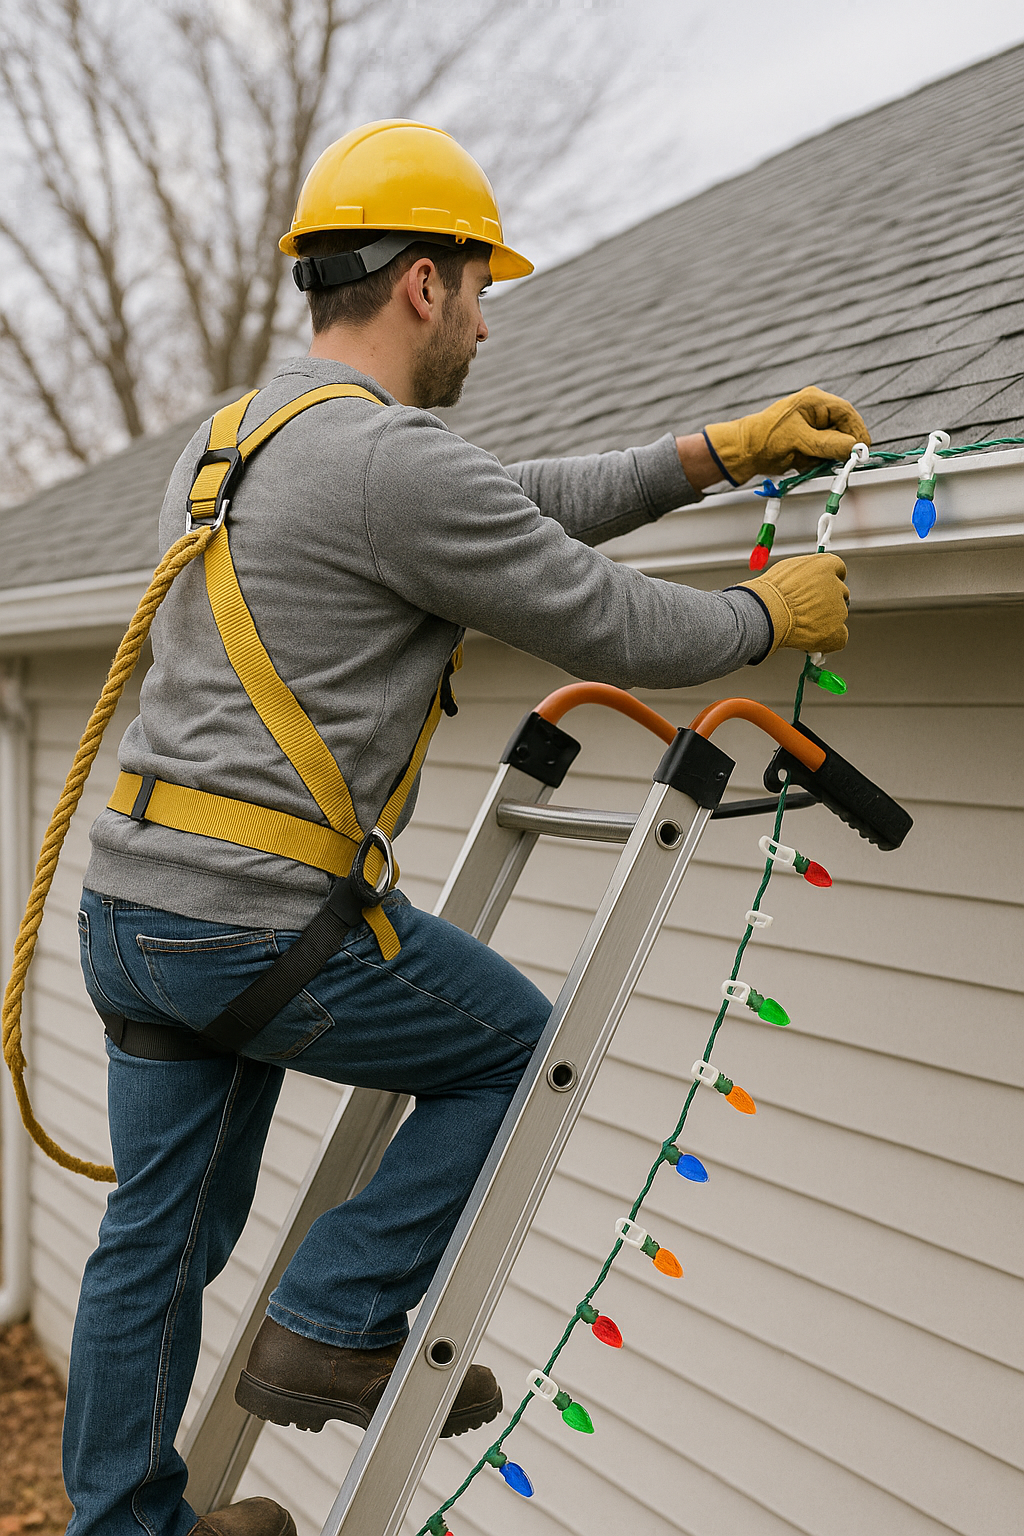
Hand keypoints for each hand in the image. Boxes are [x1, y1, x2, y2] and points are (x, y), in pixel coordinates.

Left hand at [704, 387, 870, 485]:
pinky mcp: (808, 442)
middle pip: (843, 429)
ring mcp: (812, 427)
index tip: (860, 450)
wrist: (743, 452)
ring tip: (807, 459)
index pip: (847, 413)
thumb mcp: (799, 441)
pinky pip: (822, 454)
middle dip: (838, 447)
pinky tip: (802, 462)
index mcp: (815, 401)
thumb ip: (828, 444)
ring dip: (826, 456)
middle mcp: (816, 411)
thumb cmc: (764, 438)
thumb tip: (853, 448)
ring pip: (834, 444)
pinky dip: (816, 462)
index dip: (856, 432)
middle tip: (833, 460)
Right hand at [739, 552, 849, 654]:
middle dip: (827, 601)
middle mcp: (836, 586)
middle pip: (839, 593)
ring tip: (801, 625)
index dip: (828, 580)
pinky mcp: (836, 631)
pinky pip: (839, 638)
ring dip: (825, 621)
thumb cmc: (769, 592)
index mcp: (826, 565)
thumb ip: (803, 574)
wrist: (766, 613)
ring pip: (838, 616)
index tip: (820, 587)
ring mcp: (838, 609)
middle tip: (808, 609)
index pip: (838, 570)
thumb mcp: (786, 570)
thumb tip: (804, 581)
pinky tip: (812, 640)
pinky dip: (828, 641)